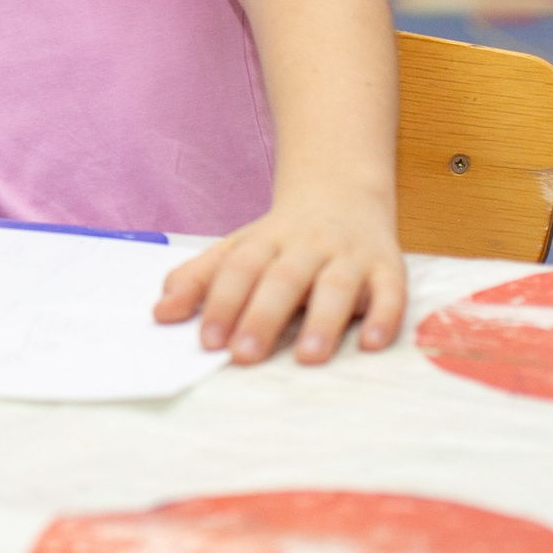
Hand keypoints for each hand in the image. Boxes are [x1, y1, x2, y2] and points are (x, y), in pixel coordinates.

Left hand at [153, 190, 406, 364]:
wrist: (341, 194)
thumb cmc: (281, 238)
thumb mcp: (237, 249)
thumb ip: (198, 280)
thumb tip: (161, 313)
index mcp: (264, 241)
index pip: (238, 270)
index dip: (221, 302)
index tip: (207, 340)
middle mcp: (306, 247)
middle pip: (282, 279)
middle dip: (262, 317)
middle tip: (244, 356)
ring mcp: (349, 256)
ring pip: (336, 286)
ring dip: (322, 320)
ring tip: (307, 357)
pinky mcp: (388, 268)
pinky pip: (391, 291)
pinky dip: (384, 316)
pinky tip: (371, 343)